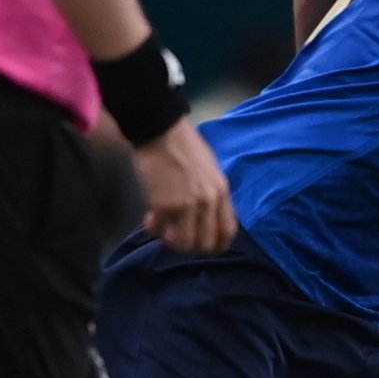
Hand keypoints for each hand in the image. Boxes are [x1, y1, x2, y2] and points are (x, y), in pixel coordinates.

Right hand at [131, 117, 236, 253]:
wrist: (161, 130)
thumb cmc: (184, 146)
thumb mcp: (211, 169)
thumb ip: (212, 193)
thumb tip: (208, 213)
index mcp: (222, 192)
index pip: (228, 230)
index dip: (218, 245)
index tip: (205, 247)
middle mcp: (209, 202)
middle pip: (206, 242)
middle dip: (191, 246)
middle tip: (178, 238)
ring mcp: (188, 204)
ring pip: (184, 243)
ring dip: (171, 241)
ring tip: (163, 230)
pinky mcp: (165, 204)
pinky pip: (160, 229)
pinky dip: (153, 228)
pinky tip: (150, 219)